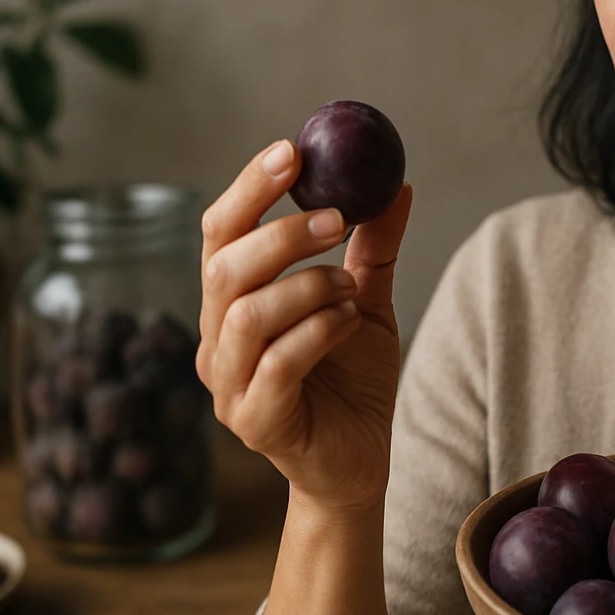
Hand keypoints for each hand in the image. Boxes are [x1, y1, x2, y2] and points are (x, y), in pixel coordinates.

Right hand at [196, 138, 412, 510]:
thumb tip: (397, 184)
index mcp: (232, 302)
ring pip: (246, 316)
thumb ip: (373, 249)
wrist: (359, 463)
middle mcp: (217, 339)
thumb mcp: (367, 302)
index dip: (248, 188)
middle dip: (283, 235)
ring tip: (352, 289)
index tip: (291, 151)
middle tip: (337, 217)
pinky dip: (318, 333)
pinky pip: (277, 366)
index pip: (220, 232)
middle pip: (223, 268)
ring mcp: (228, 384)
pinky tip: (350, 322)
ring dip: (307, 288)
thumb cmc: (352, 382)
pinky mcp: (255, 421)